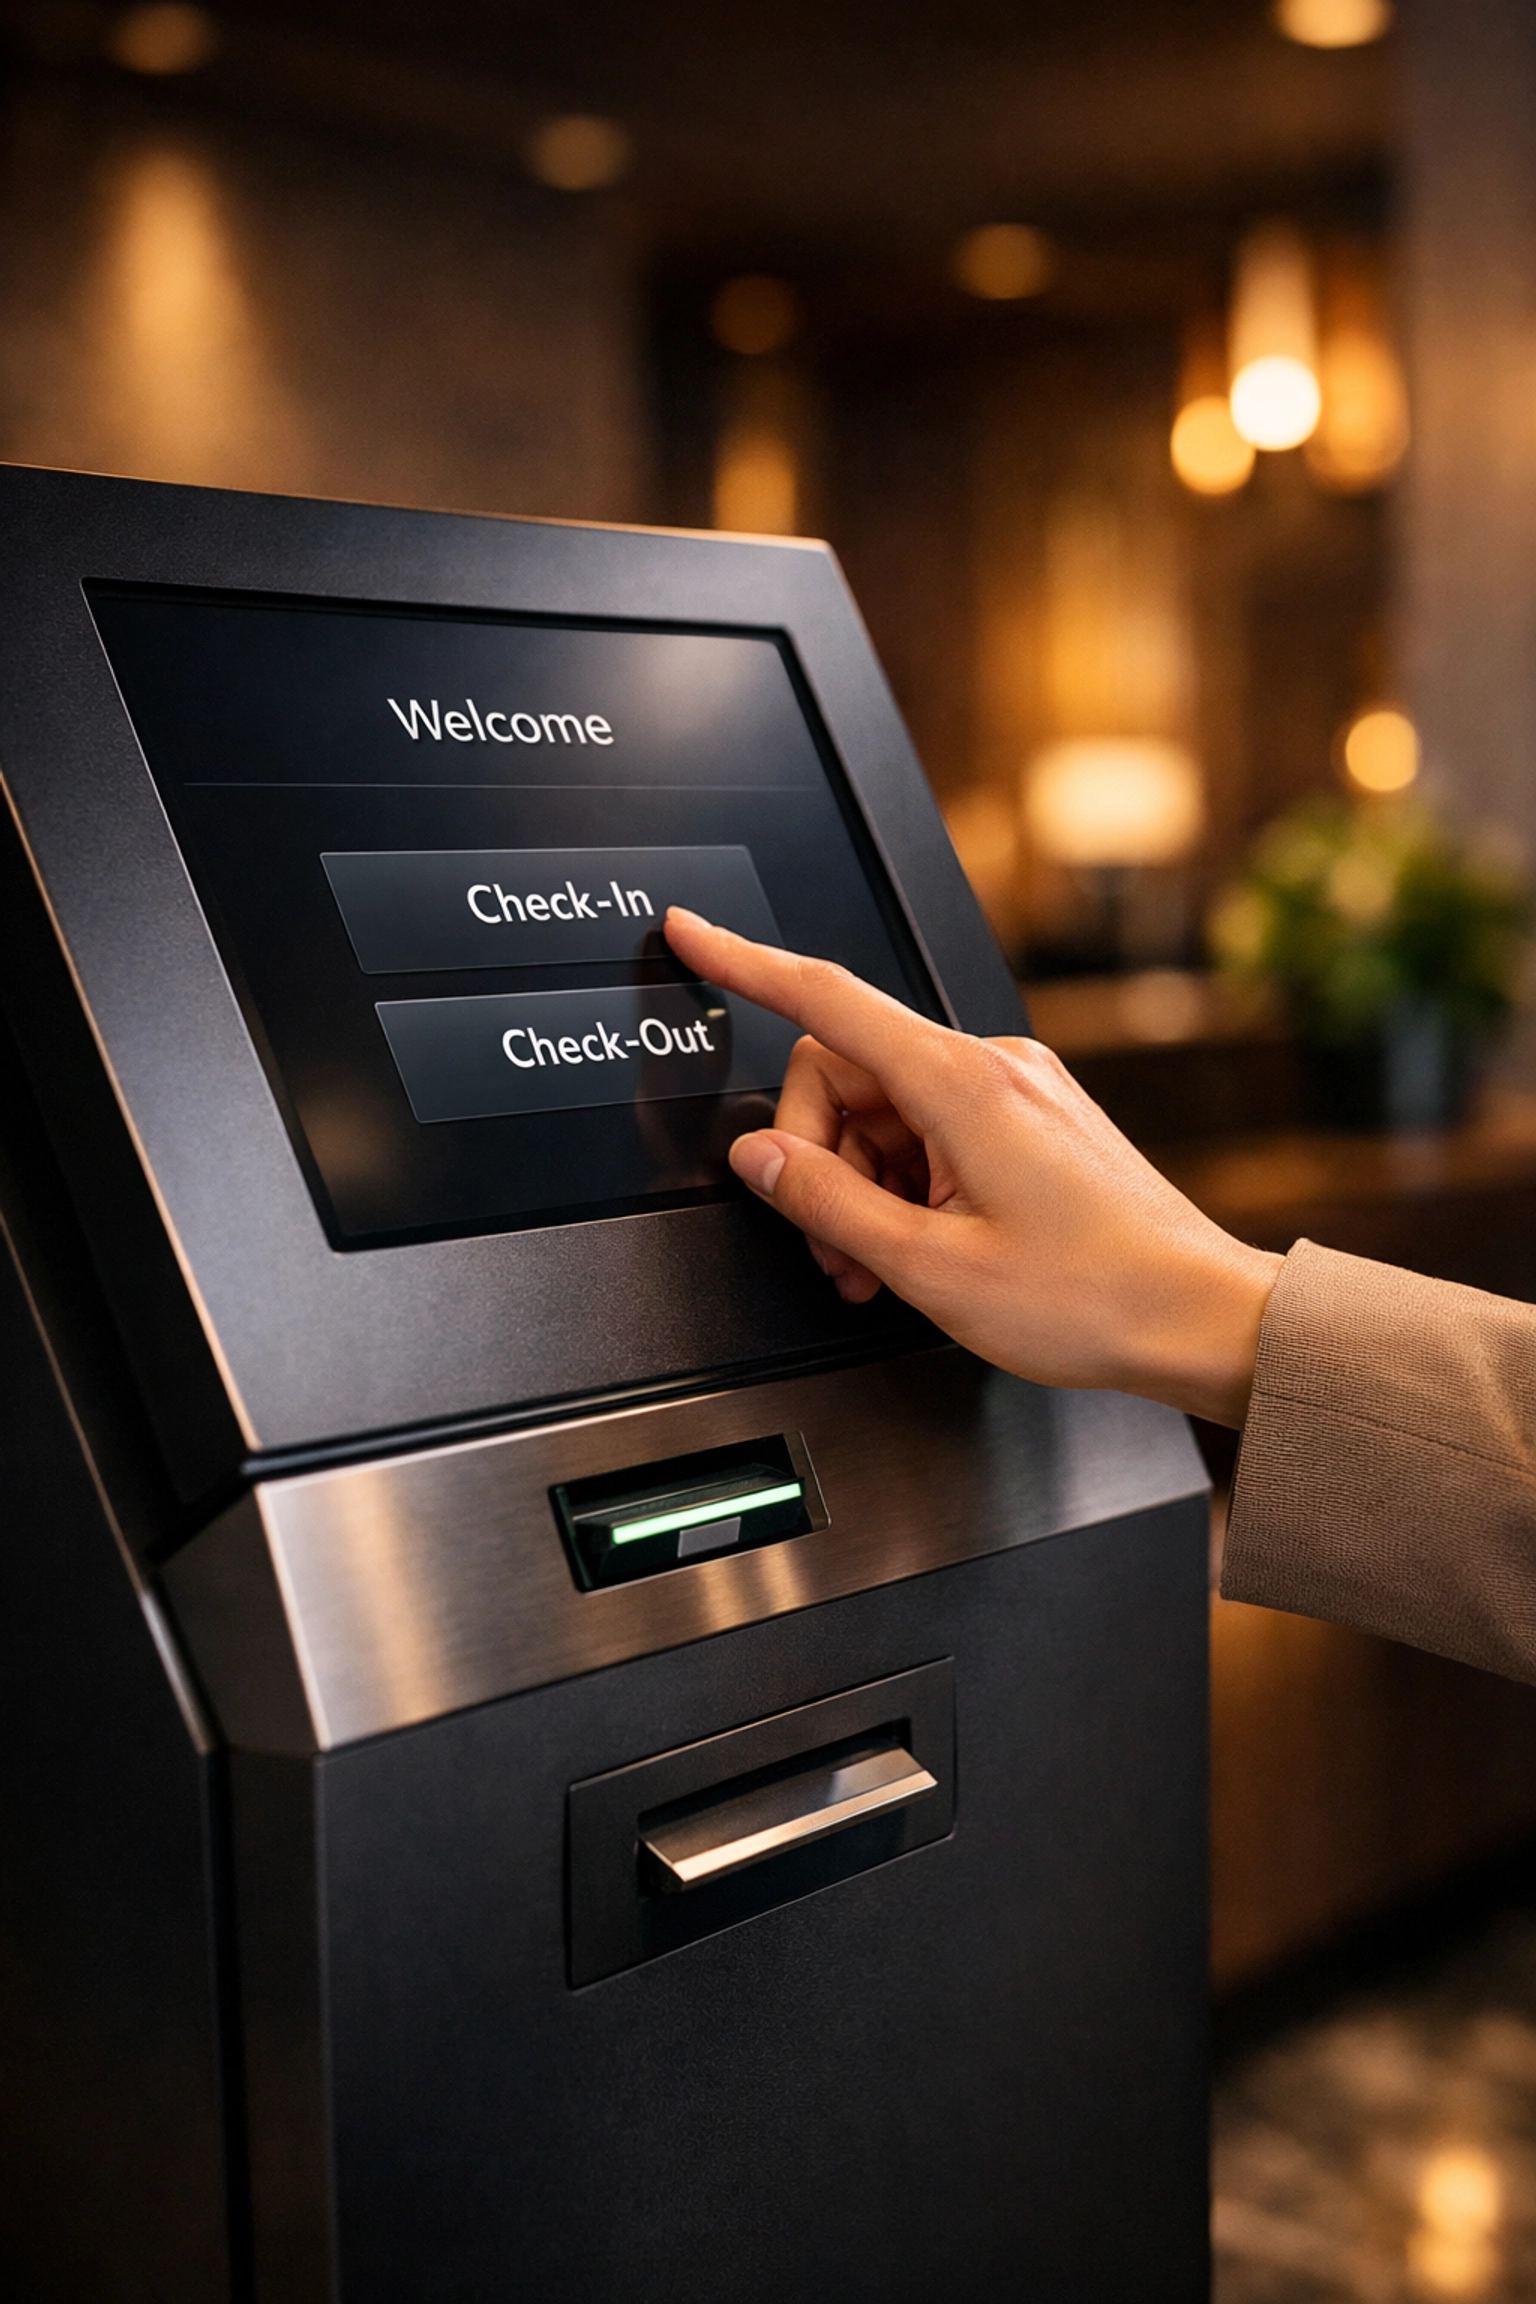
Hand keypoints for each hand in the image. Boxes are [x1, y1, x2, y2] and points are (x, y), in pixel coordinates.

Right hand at [665, 907, 1280, 1426]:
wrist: (1200, 1317)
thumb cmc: (1096, 1298)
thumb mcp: (933, 1267)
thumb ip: (830, 1205)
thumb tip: (762, 1159)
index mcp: (962, 1084)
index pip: (825, 999)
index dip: (745, 964)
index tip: (692, 936)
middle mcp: (992, 1067)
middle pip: (845, 1074)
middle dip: (817, 1160)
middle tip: (835, 1247)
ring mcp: (1015, 1090)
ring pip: (885, 1111)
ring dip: (861, 1188)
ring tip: (884, 1269)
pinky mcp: (1029, 1119)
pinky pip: (931, 1130)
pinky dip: (903, 1187)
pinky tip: (920, 1250)